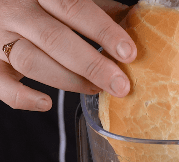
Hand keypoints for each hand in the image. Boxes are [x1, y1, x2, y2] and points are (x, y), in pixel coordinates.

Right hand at [0, 0, 135, 110]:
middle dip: (92, 65)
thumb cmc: (38, 4)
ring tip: (95, 89)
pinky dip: (22, 98)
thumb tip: (134, 23)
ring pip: (30, 61)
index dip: (103, 32)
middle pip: (55, 39)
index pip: (74, 8)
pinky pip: (0, 84)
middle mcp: (16, 11)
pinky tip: (46, 103)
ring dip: (68, 81)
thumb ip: (96, 8)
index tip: (129, 54)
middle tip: (120, 85)